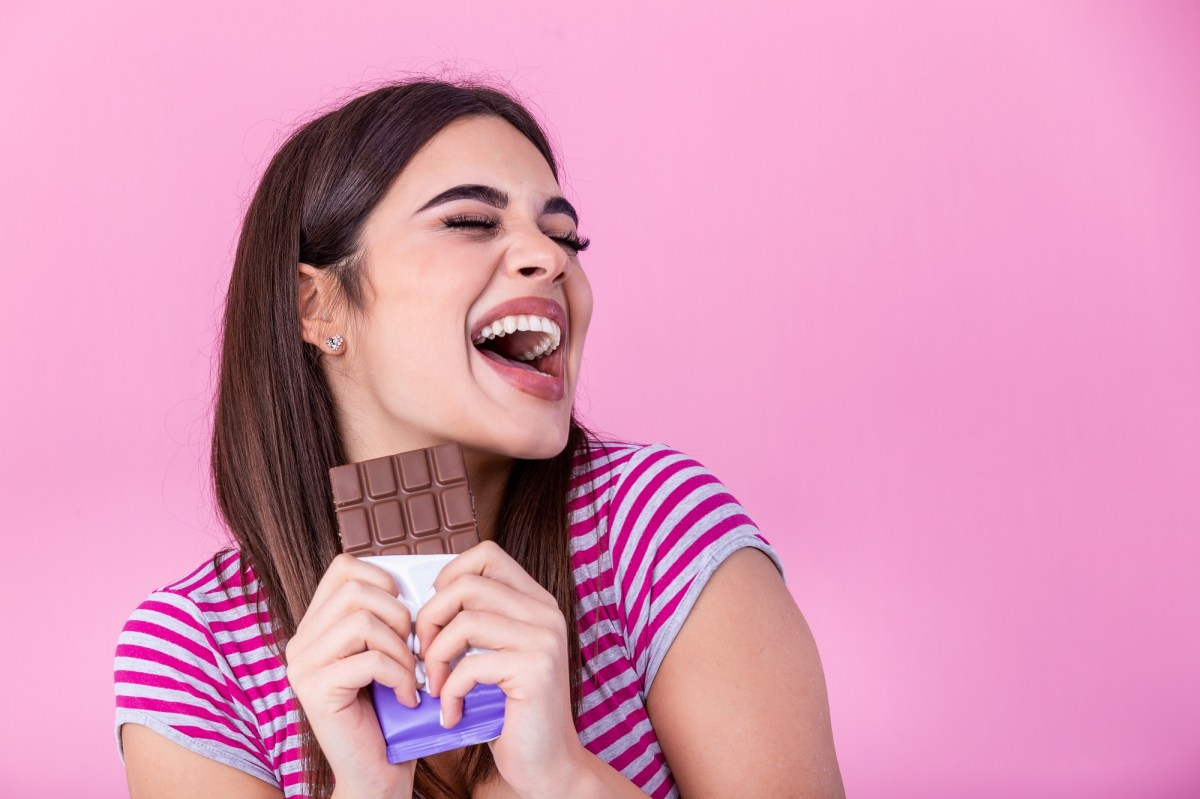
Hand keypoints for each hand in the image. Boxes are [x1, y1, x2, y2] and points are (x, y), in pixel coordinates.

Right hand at [285, 554, 417, 797]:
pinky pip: (369, 661)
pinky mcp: (314, 690)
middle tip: (414, 651)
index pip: (344, 567)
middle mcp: (302, 641)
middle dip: (400, 616)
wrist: (378, 772)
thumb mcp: (389, 651)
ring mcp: (303, 665)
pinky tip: (407, 698)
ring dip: (401, 649)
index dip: (384, 580)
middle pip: (357, 590)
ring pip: (362, 622)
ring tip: (411, 676)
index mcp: (317, 625)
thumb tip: (413, 580)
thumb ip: (387, 616)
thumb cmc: (391, 711)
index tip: (406, 615)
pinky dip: (400, 677)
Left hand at [416, 541, 587, 797]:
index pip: (486, 555)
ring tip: (436, 686)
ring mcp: (544, 639)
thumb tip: (422, 600)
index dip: (449, 577)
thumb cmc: (510, 711)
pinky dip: (451, 692)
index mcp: (535, 601)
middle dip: (430, 619)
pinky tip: (452, 713)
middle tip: (423, 655)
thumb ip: (475, 621)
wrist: (546, 764)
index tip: (435, 615)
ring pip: (465, 621)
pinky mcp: (536, 670)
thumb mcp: (493, 655)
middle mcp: (545, 613)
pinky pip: (471, 665)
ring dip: (436, 657)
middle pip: (467, 584)